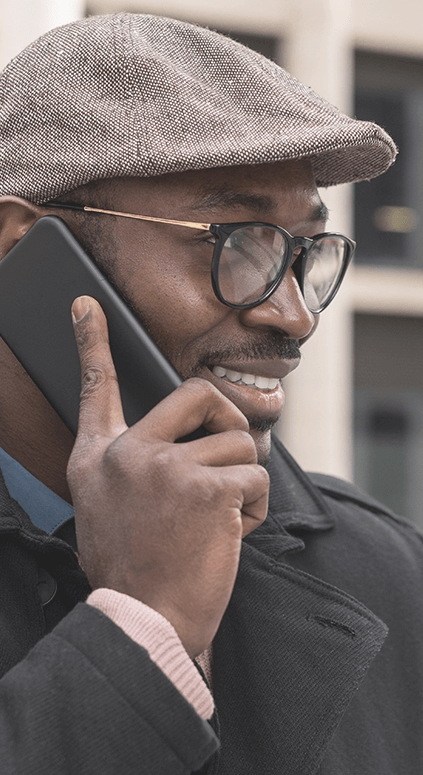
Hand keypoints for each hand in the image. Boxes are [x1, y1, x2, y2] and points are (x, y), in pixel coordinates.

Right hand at [67, 296, 268, 656]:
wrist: (145, 620)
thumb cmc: (132, 568)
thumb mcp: (106, 508)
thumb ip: (132, 467)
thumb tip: (179, 443)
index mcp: (100, 458)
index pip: (96, 388)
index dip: (91, 341)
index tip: (87, 304)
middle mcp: (130, 454)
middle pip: (198, 394)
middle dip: (227, 419)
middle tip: (226, 454)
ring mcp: (168, 468)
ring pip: (240, 442)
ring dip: (242, 481)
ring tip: (220, 518)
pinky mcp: (208, 489)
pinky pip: (256, 477)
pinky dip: (256, 508)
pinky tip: (232, 534)